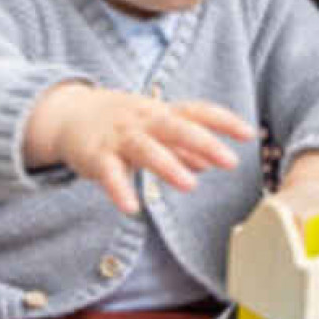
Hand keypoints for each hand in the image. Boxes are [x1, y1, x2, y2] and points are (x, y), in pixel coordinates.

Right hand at [25, 83, 254, 213]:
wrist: (69, 114)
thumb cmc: (122, 123)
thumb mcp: (154, 129)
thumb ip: (182, 147)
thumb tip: (211, 162)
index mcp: (162, 113)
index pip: (197, 111)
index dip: (224, 121)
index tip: (249, 134)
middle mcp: (143, 121)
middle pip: (176, 127)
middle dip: (204, 142)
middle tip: (230, 161)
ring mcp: (120, 137)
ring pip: (145, 148)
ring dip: (168, 165)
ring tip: (190, 185)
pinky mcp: (96, 156)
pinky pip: (109, 173)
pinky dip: (119, 189)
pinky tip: (132, 207)